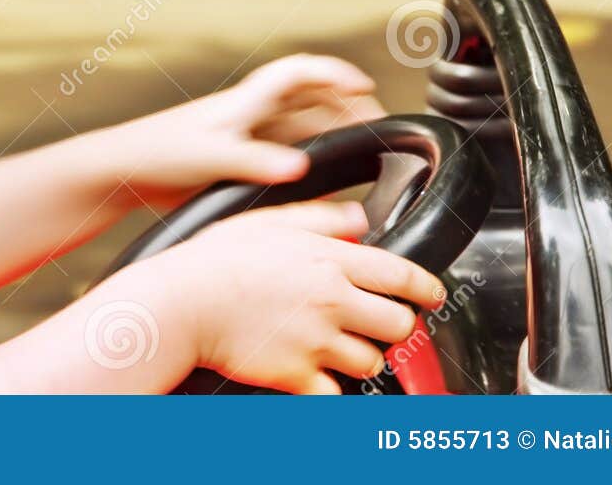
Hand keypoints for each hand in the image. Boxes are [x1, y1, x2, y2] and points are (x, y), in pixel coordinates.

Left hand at [92, 54, 383, 209]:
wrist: (126, 170)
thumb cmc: (158, 153)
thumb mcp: (209, 156)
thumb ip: (255, 161)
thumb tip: (298, 165)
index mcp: (245, 101)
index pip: (297, 73)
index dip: (333, 73)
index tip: (363, 85)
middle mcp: (251, 112)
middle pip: (309, 98)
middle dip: (345, 104)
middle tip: (377, 122)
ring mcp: (248, 134)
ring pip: (302, 123)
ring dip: (332, 128)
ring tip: (362, 143)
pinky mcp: (242, 157)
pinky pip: (288, 149)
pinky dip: (311, 154)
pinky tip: (324, 170)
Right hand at [158, 201, 444, 393]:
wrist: (180, 303)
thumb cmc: (214, 261)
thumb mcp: (268, 222)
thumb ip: (319, 218)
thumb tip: (357, 216)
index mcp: (328, 261)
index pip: (401, 275)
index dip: (426, 287)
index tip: (431, 294)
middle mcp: (331, 301)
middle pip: (399, 324)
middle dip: (395, 325)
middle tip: (379, 323)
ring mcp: (316, 342)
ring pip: (372, 361)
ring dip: (361, 356)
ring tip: (340, 347)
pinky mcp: (297, 376)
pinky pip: (335, 394)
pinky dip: (331, 389)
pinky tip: (317, 376)